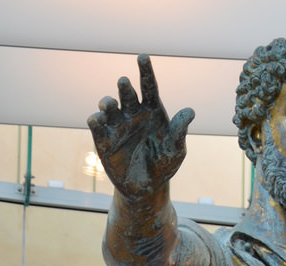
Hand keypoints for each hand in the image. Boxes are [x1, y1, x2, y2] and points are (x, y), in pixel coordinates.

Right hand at [88, 55, 193, 200]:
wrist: (147, 188)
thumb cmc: (164, 165)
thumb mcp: (175, 150)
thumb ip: (180, 132)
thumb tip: (190, 111)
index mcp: (151, 110)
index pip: (148, 86)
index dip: (145, 71)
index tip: (142, 57)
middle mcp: (132, 113)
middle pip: (127, 94)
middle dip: (124, 87)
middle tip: (124, 83)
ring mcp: (117, 125)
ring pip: (109, 106)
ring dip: (107, 102)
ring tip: (109, 105)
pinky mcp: (104, 140)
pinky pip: (97, 127)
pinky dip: (95, 121)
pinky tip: (96, 120)